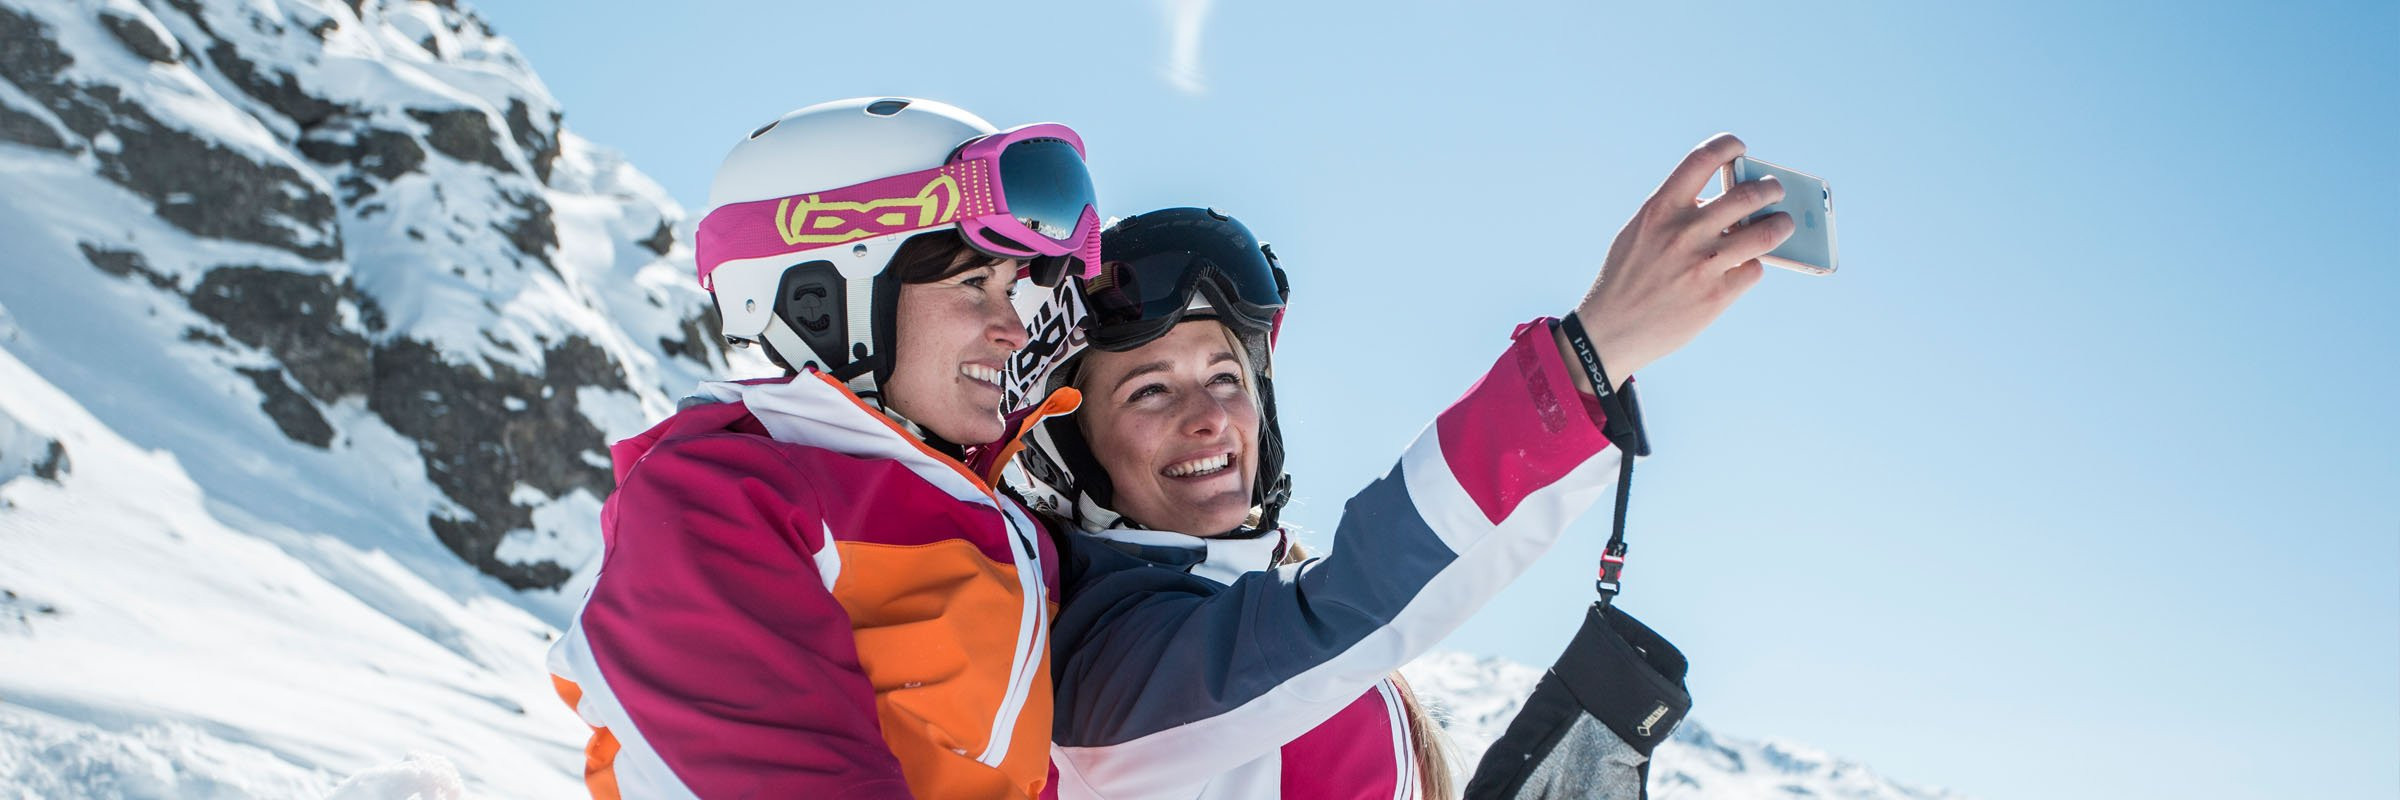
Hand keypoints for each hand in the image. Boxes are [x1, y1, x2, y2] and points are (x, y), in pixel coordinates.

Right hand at [1557, 134, 1791, 393]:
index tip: (1738, 148)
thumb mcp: (1639, 233)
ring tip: (1783, 223)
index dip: (1727, 146)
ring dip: (1780, 225)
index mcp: (1660, 209)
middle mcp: (1684, 232)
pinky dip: (1754, 265)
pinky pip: (1754, 270)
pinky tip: (1745, 267)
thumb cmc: (1626, 278)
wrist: (1611, 330)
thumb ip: (1674, 213)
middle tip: (1774, 190)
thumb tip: (1716, 201)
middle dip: (1770, 188)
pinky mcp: (1717, 296)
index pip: (1702, 159)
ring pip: (1765, 233)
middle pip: (1747, 194)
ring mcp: (1703, 264)